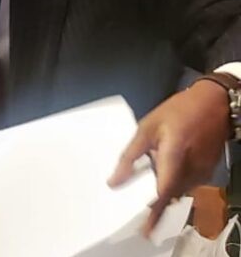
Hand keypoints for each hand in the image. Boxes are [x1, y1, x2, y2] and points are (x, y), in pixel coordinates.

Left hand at [108, 80, 229, 234]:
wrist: (214, 103)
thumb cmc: (178, 111)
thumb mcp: (147, 127)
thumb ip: (130, 155)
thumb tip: (114, 181)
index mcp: (173, 155)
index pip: (161, 192)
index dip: (150, 211)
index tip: (140, 225)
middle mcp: (190, 170)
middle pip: (169, 196)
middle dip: (153, 206)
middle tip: (137, 214)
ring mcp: (201, 173)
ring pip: (178, 192)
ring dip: (162, 194)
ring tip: (146, 193)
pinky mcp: (206, 172)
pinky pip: (186, 185)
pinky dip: (172, 185)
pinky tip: (162, 176)